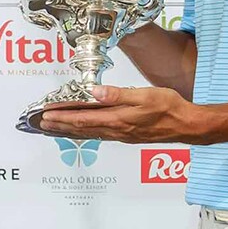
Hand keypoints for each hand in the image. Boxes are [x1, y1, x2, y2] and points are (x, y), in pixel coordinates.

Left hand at [38, 84, 203, 143]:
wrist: (186, 125)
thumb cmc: (169, 108)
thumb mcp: (145, 95)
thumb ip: (119, 95)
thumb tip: (95, 93)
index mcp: (119, 120)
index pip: (83, 119)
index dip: (63, 116)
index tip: (47, 114)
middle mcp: (117, 130)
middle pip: (81, 129)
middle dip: (59, 126)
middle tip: (41, 124)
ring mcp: (121, 135)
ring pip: (89, 133)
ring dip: (69, 130)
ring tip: (54, 128)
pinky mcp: (127, 135)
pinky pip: (99, 134)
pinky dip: (84, 132)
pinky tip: (81, 130)